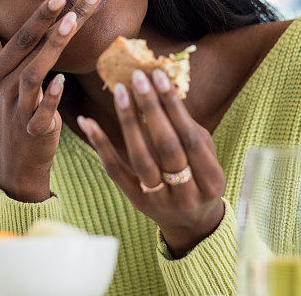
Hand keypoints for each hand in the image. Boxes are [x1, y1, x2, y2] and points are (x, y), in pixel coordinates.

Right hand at [0, 0, 105, 201]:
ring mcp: (17, 109)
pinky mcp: (33, 131)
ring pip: (34, 74)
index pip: (20, 36)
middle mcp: (4, 86)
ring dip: (52, 47)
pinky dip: (51, 97)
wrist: (15, 164)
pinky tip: (64, 82)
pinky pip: (40, 112)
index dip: (40, 14)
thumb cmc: (9, 113)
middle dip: (52, 19)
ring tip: (72, 23)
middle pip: (29, 47)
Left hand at [77, 68, 226, 257]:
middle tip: (137, 77)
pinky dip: (101, 145)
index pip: (190, 138)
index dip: (175, 106)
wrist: (193, 224)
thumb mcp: (206, 156)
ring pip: (141, 159)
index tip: (160, 76)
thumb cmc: (201, 177)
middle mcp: (187, 194)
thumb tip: (165, 87)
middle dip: (151, 109)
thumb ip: (189, 127)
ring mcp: (160, 201)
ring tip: (119, 92)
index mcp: (211, 180)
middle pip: (166, 148)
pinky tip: (89, 122)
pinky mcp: (137, 203)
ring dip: (128, 122)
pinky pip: (116, 172)